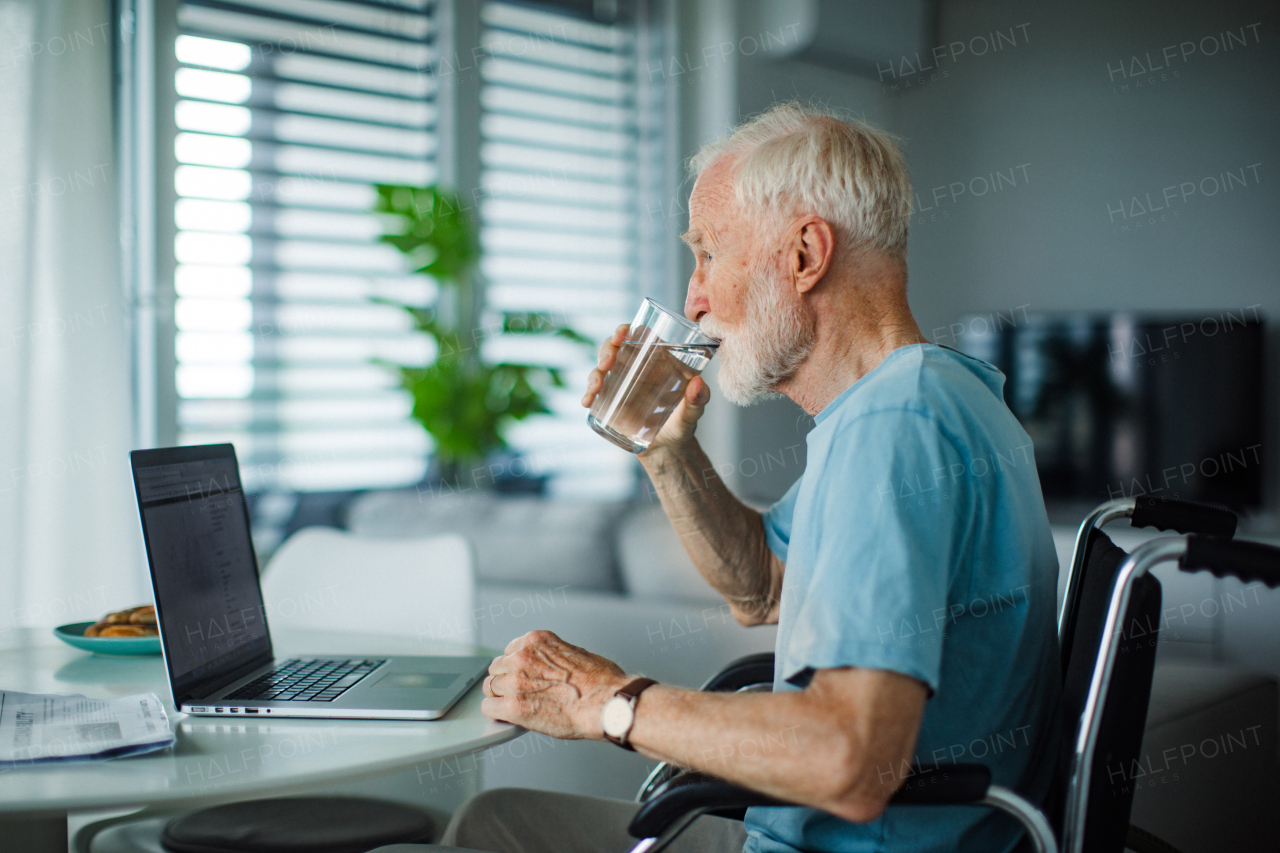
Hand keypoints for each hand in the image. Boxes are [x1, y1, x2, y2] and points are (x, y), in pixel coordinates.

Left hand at [481, 630, 629, 739]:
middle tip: (519, 693)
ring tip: (516, 706)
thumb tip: (549, 669)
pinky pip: (489, 708)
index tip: (520, 675)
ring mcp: (515, 681)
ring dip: (501, 696)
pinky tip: (507, 717)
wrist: (606, 703)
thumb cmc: (601, 682)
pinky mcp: (513, 706)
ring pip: (491, 688)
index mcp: (538, 641)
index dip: (516, 666)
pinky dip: (497, 713)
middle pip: (497, 668)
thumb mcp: (576, 653)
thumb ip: (554, 658)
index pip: (510, 650)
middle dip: (506, 680)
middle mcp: (522, 657)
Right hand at [580, 324, 711, 453]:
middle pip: (615, 347)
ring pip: (601, 368)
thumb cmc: (683, 423)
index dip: (626, 329)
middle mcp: (636, 367)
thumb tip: (697, 384)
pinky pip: (594, 393)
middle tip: (607, 363)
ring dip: (594, 373)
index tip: (622, 335)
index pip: (639, 335)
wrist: (667, 449)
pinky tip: (587, 402)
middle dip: (607, 350)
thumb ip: (699, 399)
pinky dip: (588, 394)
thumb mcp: (693, 412)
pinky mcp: (610, 402)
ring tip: (596, 387)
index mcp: (656, 359)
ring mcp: (621, 384)